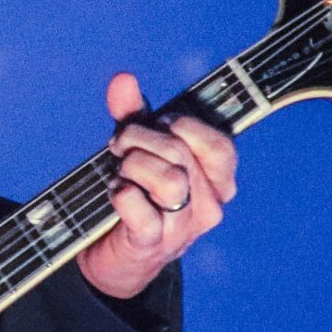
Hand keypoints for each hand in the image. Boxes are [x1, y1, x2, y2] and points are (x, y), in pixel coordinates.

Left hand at [76, 72, 236, 298]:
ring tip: (118, 172)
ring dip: (131, 167)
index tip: (153, 127)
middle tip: (118, 147)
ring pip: (167, 179)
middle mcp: (209, 204)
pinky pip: (141, 210)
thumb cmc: (134, 192)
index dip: (178, 125)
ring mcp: (184, 227)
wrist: (114, 253)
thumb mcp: (136, 148)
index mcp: (218, 179)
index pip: (217, 142)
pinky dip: (121, 195)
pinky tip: (115, 193)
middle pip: (179, 153)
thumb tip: (122, 78)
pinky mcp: (153, 243)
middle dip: (139, 139)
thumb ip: (133, 113)